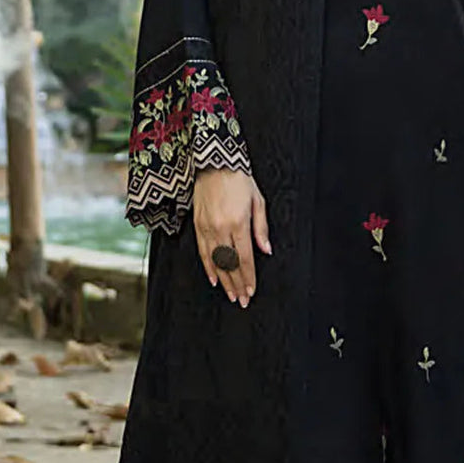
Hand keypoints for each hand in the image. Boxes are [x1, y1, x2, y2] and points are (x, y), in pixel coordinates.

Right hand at [193, 167, 270, 307]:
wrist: (215, 162)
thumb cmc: (239, 179)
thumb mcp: (258, 201)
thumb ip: (261, 228)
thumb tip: (266, 250)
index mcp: (238, 223)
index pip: (245, 258)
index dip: (248, 277)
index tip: (251, 291)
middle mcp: (221, 228)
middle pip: (230, 264)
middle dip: (237, 284)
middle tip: (242, 300)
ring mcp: (207, 227)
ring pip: (215, 261)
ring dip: (224, 280)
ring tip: (231, 294)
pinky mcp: (198, 225)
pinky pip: (202, 251)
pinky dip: (208, 267)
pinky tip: (214, 279)